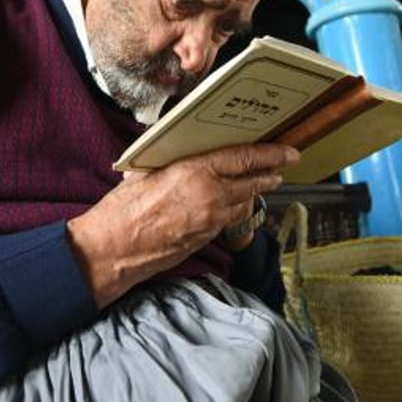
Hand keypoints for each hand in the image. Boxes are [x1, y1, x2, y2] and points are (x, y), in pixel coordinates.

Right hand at [65, 143, 298, 306]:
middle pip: (252, 182)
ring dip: (256, 192)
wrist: (114, 250)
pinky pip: (228, 219)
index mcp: (195, 172)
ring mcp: (210, 221)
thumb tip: (176, 150)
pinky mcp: (205, 239)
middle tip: (285, 165)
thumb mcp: (144, 172)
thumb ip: (168, 160)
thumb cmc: (123, 209)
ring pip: (244, 203)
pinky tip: (235, 204)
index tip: (287, 151)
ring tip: (264, 183)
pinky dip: (236, 208)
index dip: (270, 154)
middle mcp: (209, 197)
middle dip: (271, 173)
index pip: (243, 159)